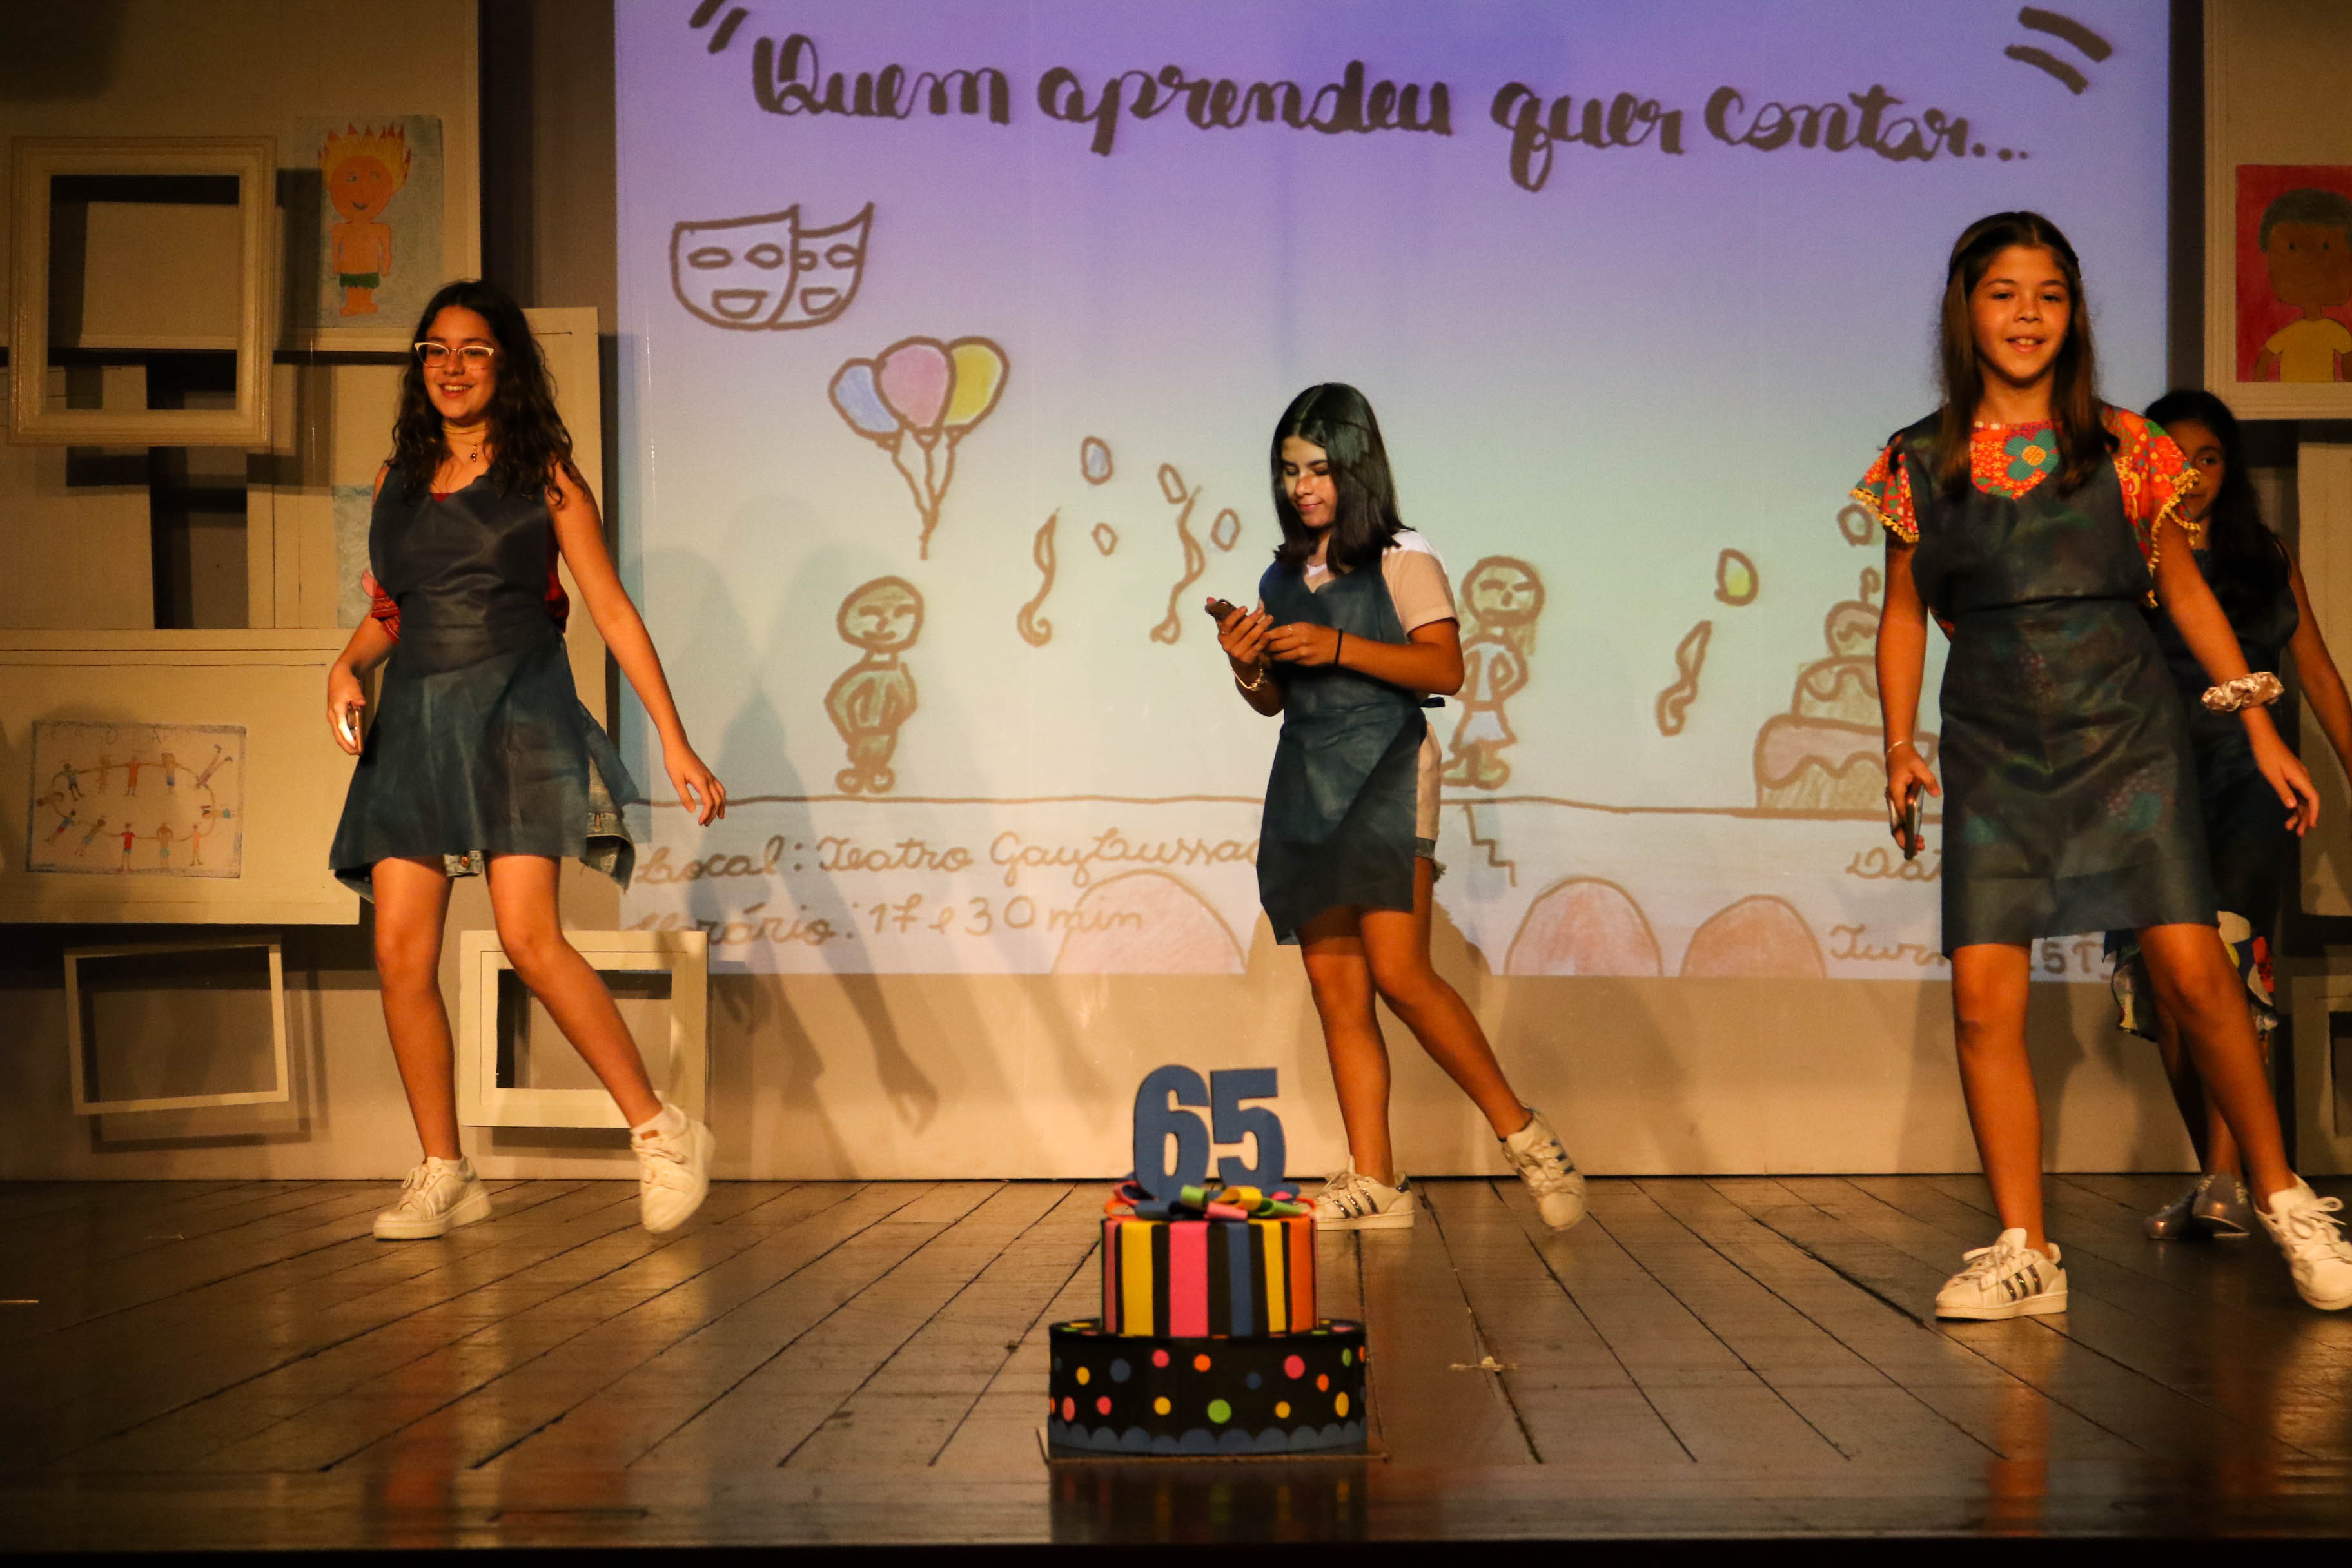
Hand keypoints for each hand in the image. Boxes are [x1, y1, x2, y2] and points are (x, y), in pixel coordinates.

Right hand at [326, 666, 364, 755]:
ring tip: (355, 750)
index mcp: (336, 709)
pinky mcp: (335, 717)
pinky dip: (345, 737)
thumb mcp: (354, 688)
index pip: (341, 726)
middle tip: (356, 753)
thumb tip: (362, 704)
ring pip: (337, 733)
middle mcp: (332, 715)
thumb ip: (358, 697)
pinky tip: (353, 742)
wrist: (338, 677)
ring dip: (345, 743)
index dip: (348, 737)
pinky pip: (339, 730)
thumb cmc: (346, 683)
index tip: (355, 746)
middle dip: (346, 745)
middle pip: (338, 734)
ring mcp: (333, 717)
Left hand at [667, 741, 727, 825]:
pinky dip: (720, 797)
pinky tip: (716, 801)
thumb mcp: (676, 780)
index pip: (709, 803)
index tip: (700, 823)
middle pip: (717, 800)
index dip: (706, 814)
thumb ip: (685, 796)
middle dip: (713, 814)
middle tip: (705, 824)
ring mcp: (710, 776)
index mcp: (701, 781)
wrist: (677, 745)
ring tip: (719, 816)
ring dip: (721, 806)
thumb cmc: (674, 762)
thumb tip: (693, 811)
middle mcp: (709, 779)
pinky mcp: (708, 774)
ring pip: (721, 793)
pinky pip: (719, 787)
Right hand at [1215, 601, 1271, 675]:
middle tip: (1262, 610)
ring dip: (1262, 626)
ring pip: (1251, 637)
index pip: (1227, 624)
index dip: (1235, 615)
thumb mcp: (1226, 630)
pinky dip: (1264, 639)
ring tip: (1270, 618)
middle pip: (1241, 629)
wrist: (1241, 666)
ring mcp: (1237, 653)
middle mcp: (1227, 645)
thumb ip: (1220, 614)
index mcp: (1222, 636)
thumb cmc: (1235, 642)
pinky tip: (1269, 632)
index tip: (1245, 607)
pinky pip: (1258, 647)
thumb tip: (1209, 598)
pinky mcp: (1247, 659)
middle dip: (1252, 618)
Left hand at [1264, 622, 1341, 666]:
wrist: (1337, 646)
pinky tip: (1277, 658)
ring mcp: (1302, 653)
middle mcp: (1300, 640)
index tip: (1258, 636)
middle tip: (1259, 647)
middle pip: (1276, 645)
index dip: (1266, 635)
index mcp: (1299, 628)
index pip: (1277, 632)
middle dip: (1266, 647)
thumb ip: (1290, 630)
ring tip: (1266, 654)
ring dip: (1272, 656)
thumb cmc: (1320, 633)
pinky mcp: (1303, 662)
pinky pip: (1289, 660)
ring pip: (1280, 655)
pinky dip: (1282, 659)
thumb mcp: (1306, 626)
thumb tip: (1272, 633)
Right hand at [1884, 741, 1940, 855]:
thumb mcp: (1920, 767)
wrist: (1897, 752)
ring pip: (1896, 822)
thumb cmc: (1908, 759)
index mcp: (1895, 792)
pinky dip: (1907, 827)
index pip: (1901, 813)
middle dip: (1904, 838)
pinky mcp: (1897, 800)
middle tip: (1918, 848)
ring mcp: (1893, 801)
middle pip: (1894, 823)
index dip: (1907, 827)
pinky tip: (1915, 833)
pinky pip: (1900, 818)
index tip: (1914, 837)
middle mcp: (1892, 799)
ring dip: (1906, 835)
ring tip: (1919, 844)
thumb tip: (1937, 793)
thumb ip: (1928, 780)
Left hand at [2251, 727, 2319, 834]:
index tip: (2311, 825)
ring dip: (2298, 813)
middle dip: (2305, 817)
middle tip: (2299, 833)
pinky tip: (2289, 813)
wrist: (2263, 738)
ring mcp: (2297, 777)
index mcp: (2300, 777)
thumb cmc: (2266, 755)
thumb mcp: (2272, 775)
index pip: (2313, 798)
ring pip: (2302, 798)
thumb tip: (2292, 806)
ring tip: (2290, 827)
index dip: (2314, 813)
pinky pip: (2296, 793)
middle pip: (2309, 801)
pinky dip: (2293, 804)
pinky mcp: (2291, 776)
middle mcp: (2302, 778)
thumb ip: (2283, 790)